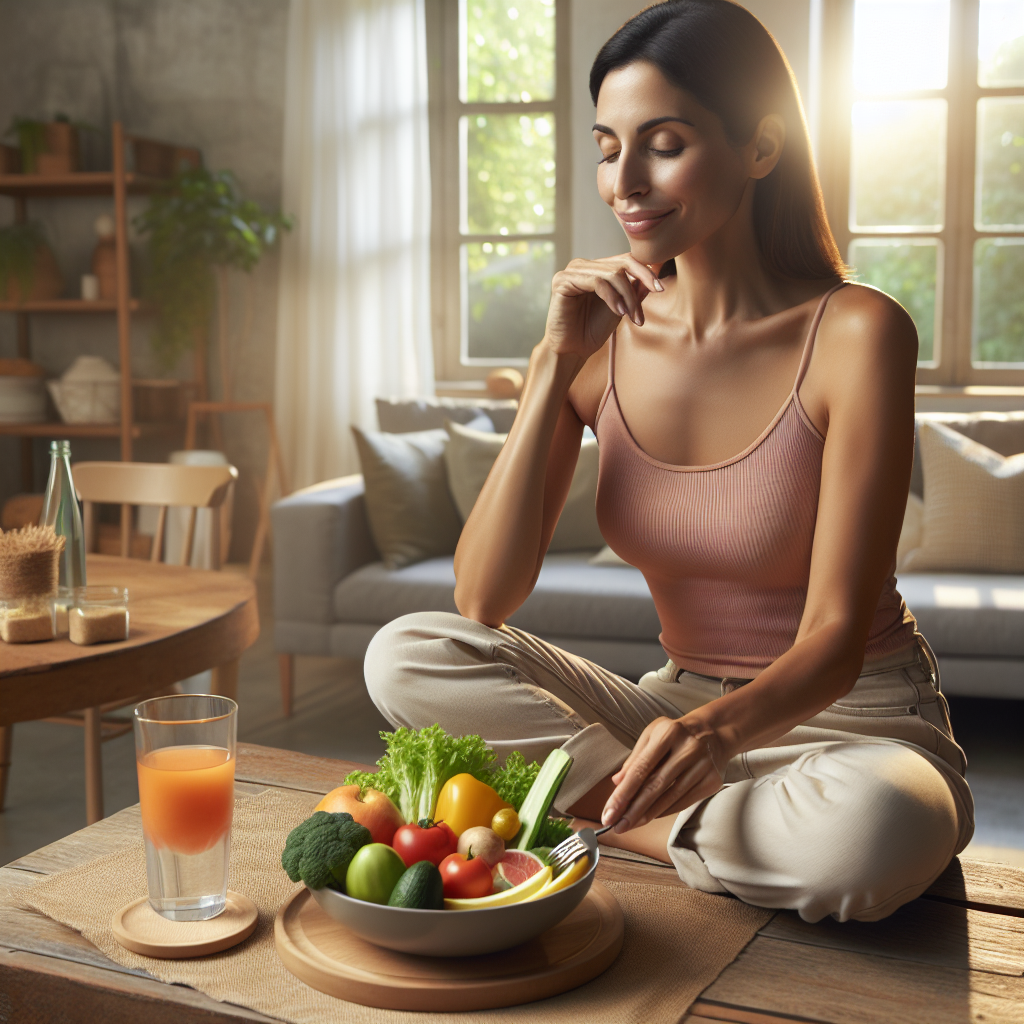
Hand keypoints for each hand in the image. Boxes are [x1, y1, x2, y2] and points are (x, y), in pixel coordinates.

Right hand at [543, 253, 663, 360]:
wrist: (573, 349)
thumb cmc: (593, 330)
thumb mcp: (621, 308)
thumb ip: (634, 290)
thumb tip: (655, 271)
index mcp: (596, 268)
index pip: (626, 260)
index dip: (646, 272)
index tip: (661, 289)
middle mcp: (584, 266)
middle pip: (622, 264)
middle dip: (640, 284)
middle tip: (648, 304)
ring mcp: (572, 270)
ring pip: (612, 273)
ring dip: (627, 296)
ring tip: (632, 316)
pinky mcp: (563, 280)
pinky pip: (596, 282)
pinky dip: (612, 297)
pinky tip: (619, 312)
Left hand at [601, 717, 726, 832]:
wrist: (713, 733)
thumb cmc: (675, 735)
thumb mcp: (652, 735)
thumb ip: (635, 758)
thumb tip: (617, 782)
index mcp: (668, 733)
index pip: (641, 768)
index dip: (623, 793)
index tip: (609, 812)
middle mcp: (688, 749)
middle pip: (655, 786)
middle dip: (633, 810)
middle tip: (616, 826)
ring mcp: (703, 765)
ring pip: (670, 798)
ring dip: (647, 815)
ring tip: (629, 825)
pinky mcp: (712, 780)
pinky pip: (683, 802)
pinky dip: (664, 811)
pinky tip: (650, 817)